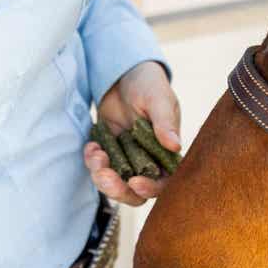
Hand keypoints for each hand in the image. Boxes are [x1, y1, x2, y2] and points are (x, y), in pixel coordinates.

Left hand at [84, 61, 180, 205]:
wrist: (125, 75)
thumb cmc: (150, 85)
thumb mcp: (159, 99)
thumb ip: (165, 122)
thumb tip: (175, 145)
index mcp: (167, 155)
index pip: (164, 182)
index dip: (151, 188)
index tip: (135, 181)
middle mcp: (148, 162)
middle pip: (135, 192)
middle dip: (118, 189)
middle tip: (104, 176)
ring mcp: (126, 160)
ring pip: (114, 184)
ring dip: (101, 176)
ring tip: (95, 154)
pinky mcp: (108, 153)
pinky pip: (98, 167)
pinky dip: (92, 161)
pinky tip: (92, 146)